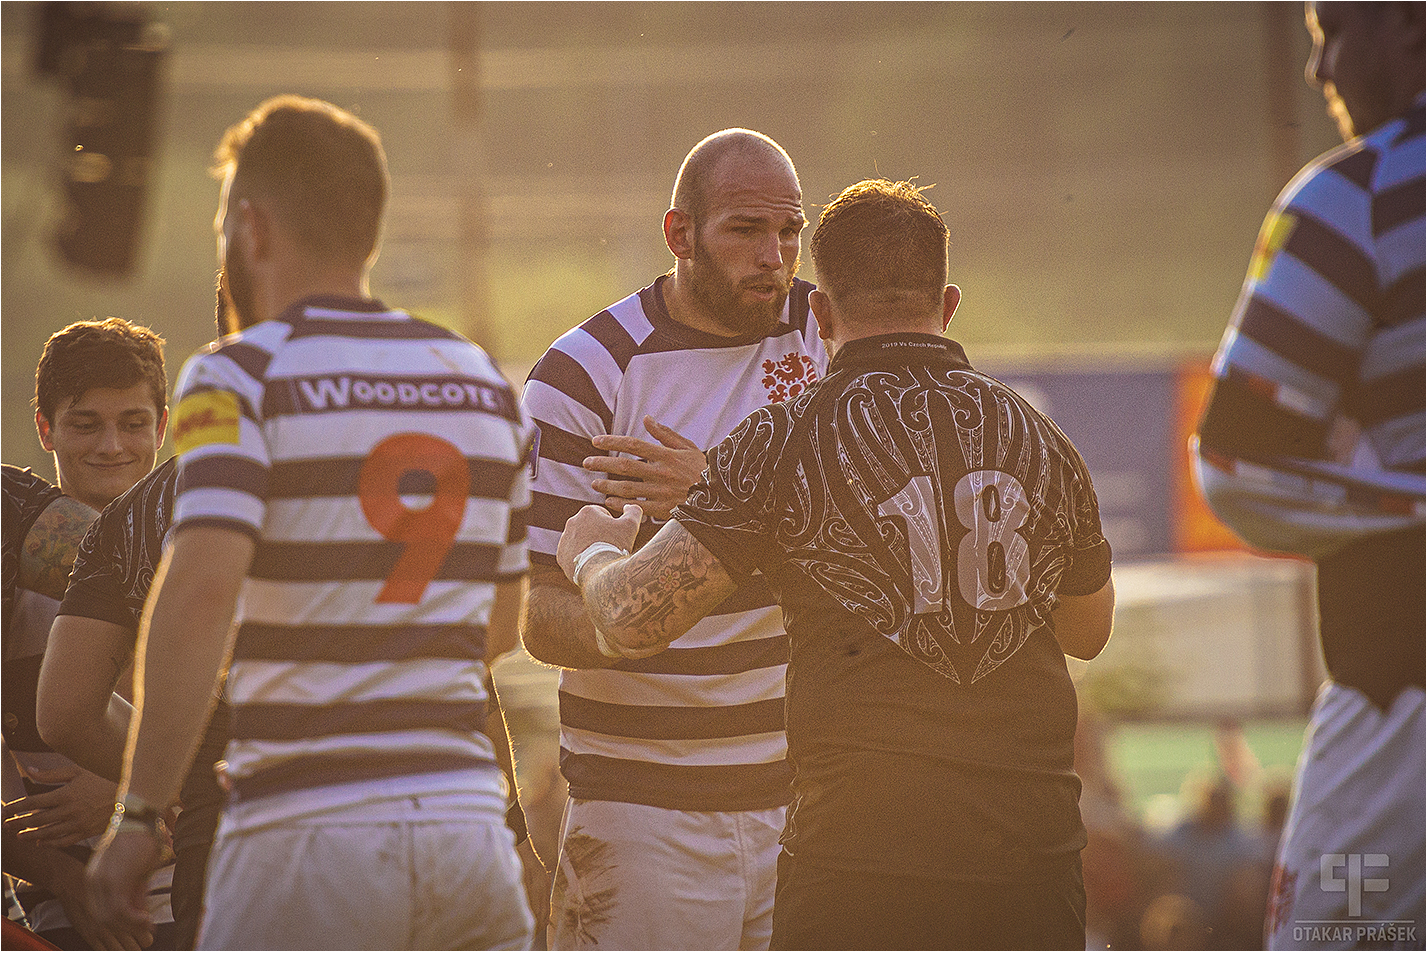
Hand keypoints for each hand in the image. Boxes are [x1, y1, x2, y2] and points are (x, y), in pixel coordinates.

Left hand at [4, 764, 115, 846]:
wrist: (127, 798)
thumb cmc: (101, 781)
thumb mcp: (78, 772)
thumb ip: (52, 774)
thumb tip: (29, 770)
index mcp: (66, 794)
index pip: (33, 802)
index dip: (17, 807)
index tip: (6, 810)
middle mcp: (69, 811)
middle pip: (36, 819)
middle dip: (18, 822)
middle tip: (6, 826)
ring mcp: (76, 824)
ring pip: (47, 832)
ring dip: (30, 835)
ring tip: (19, 836)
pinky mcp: (84, 832)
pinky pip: (62, 841)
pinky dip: (49, 843)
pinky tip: (40, 842)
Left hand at [86, 828, 160, 949]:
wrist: (141, 819)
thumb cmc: (142, 840)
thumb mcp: (138, 871)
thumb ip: (136, 893)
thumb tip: (141, 913)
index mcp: (95, 879)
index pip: (100, 911)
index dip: (119, 923)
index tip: (139, 926)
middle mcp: (93, 882)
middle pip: (102, 918)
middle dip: (125, 929)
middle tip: (145, 932)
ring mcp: (102, 882)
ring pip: (110, 918)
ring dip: (130, 926)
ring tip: (148, 926)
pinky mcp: (114, 881)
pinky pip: (119, 910)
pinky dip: (133, 919)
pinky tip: (147, 920)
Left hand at [557, 503, 642, 583]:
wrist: (600, 573)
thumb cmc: (616, 546)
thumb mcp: (631, 525)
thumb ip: (633, 511)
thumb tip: (629, 506)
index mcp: (587, 512)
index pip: (602, 515)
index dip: (612, 525)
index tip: (616, 537)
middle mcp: (572, 522)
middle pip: (590, 527)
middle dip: (598, 535)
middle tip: (609, 548)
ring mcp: (564, 539)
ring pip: (580, 540)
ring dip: (588, 546)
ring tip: (600, 558)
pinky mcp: (560, 555)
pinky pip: (572, 554)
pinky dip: (580, 558)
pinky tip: (590, 564)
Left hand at [586, 416, 706, 520]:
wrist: (721, 495)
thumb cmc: (703, 468)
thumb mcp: (687, 447)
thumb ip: (665, 434)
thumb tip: (647, 419)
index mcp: (666, 455)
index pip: (633, 445)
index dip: (612, 442)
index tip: (596, 441)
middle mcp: (661, 473)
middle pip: (624, 466)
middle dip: (602, 464)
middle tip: (586, 463)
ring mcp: (661, 492)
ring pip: (627, 488)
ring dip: (607, 485)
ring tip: (594, 483)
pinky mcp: (664, 509)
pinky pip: (637, 507)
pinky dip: (620, 504)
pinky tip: (609, 501)